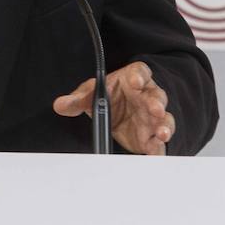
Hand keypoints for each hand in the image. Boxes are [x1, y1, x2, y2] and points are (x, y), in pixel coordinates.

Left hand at [53, 61, 174, 155]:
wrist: (114, 110)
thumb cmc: (108, 94)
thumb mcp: (89, 93)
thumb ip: (76, 99)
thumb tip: (60, 105)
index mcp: (132, 78)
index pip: (139, 72)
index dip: (139, 76)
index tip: (135, 81)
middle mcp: (147, 96)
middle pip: (156, 97)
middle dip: (156, 104)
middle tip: (155, 110)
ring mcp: (152, 116)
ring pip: (164, 119)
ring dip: (165, 126)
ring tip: (162, 133)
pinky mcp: (151, 135)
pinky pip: (158, 141)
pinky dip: (159, 148)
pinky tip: (156, 152)